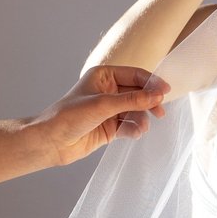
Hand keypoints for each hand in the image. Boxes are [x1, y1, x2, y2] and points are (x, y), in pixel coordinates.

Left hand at [31, 65, 168, 165]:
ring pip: (136, 111)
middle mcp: (108, 91)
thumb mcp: (103, 105)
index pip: (135, 75)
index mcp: (104, 76)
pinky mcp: (110, 127)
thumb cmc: (69, 116)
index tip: (165, 92)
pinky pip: (129, 125)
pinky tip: (135, 133)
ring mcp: (109, 110)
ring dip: (141, 118)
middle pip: (138, 93)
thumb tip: (157, 95)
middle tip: (159, 113)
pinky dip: (135, 129)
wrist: (51, 142)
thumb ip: (132, 100)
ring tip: (141, 127)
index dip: (151, 82)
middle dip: (149, 102)